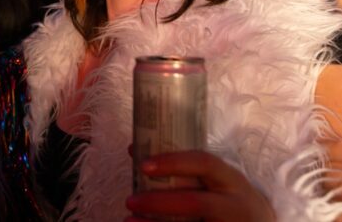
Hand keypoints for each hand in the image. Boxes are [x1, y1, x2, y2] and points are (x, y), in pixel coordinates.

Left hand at [125, 151, 274, 221]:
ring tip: (129, 220)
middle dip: (158, 202)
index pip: (204, 163)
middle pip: (196, 203)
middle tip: (130, 200)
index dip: (173, 162)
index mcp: (230, 180)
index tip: (143, 164)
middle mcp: (234, 204)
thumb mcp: (215, 180)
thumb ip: (181, 168)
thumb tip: (134, 149)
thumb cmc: (228, 199)